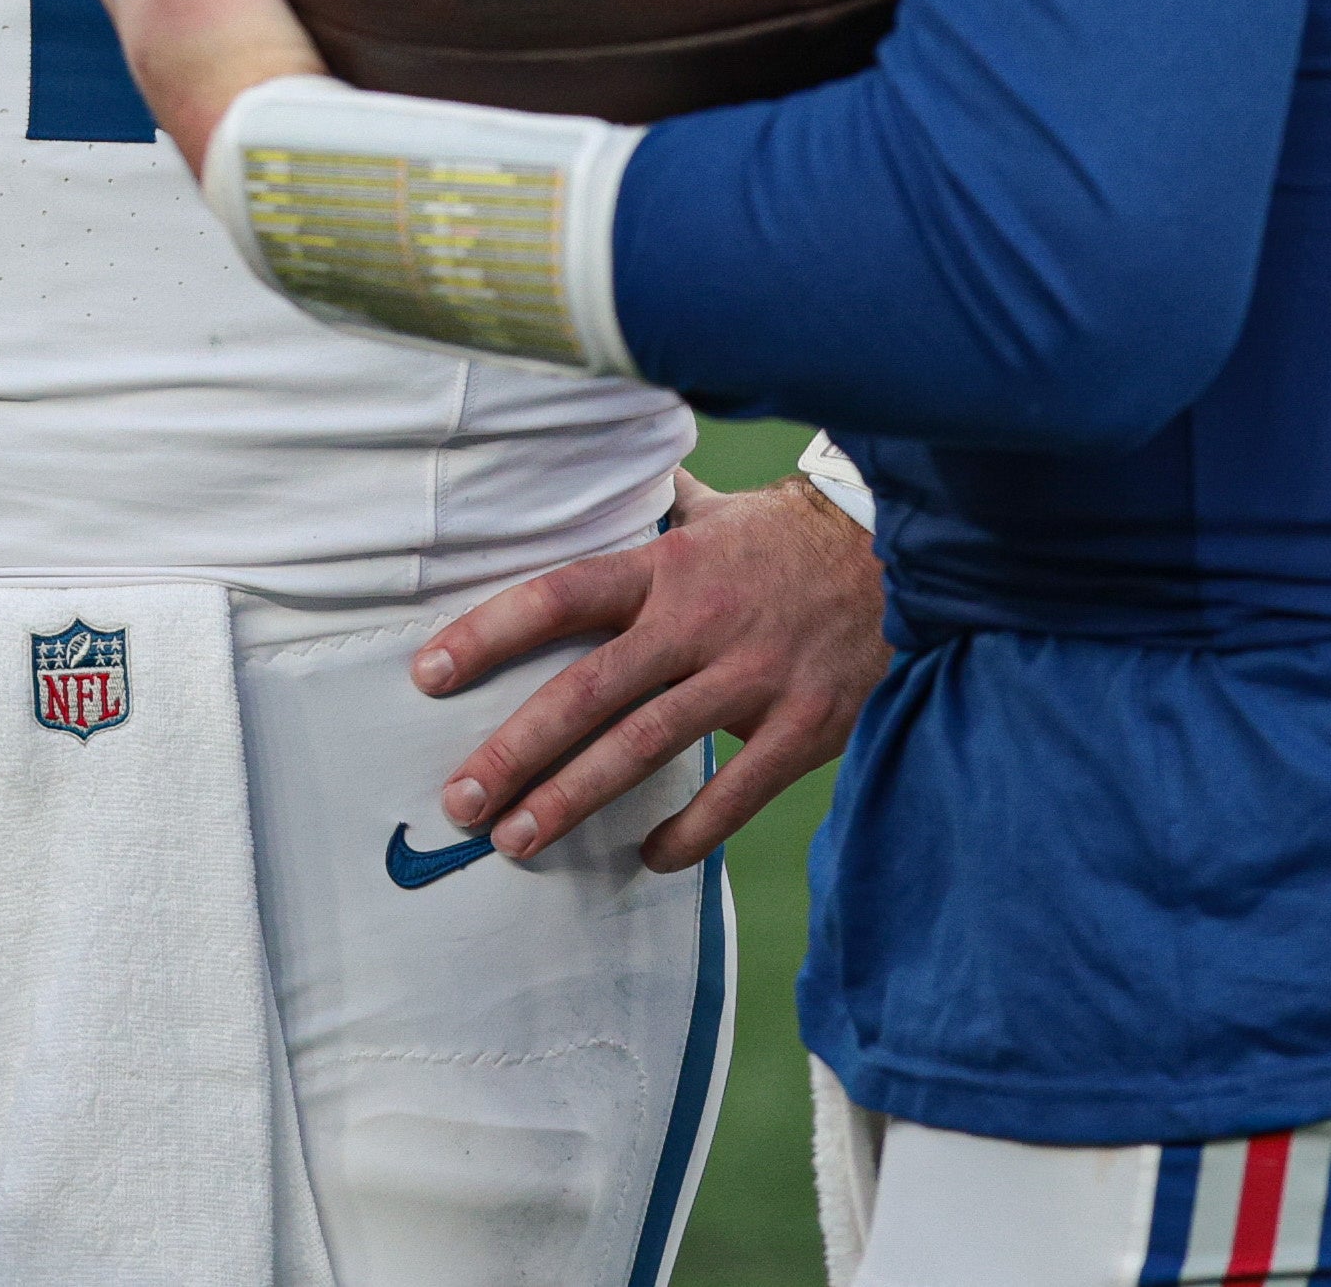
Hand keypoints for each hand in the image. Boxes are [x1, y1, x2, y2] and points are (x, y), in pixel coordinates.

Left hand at [419, 469, 886, 874]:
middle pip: (589, 690)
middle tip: (460, 801)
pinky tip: (645, 859)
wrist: (901, 554)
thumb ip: (645, 507)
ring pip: (646, 747)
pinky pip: (736, 793)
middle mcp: (700, 622)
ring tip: (517, 840)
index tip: (428, 674)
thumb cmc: (786, 537)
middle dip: (516, 750)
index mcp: (667, 568)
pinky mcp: (804, 726)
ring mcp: (753, 677)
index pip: (560, 596)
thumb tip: (584, 472)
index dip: (490, 634)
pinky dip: (689, 834)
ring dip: (574, 799)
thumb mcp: (711, 509)